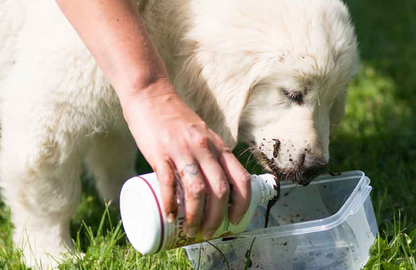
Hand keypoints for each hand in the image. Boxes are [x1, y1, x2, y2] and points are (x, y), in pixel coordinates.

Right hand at [122, 78, 250, 239]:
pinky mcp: (159, 153)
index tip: (235, 221)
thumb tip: (215, 187)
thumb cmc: (177, 120)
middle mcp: (204, 148)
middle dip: (217, 218)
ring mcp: (182, 150)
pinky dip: (170, 204)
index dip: (242, 203)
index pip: (240, 178)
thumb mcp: (203, 135)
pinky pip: (168, 183)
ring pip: (197, 190)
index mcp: (218, 146)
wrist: (151, 95)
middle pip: (220, 190)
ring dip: (196, 216)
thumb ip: (210, 154)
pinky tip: (170, 217)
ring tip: (191, 231)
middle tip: (209, 232)